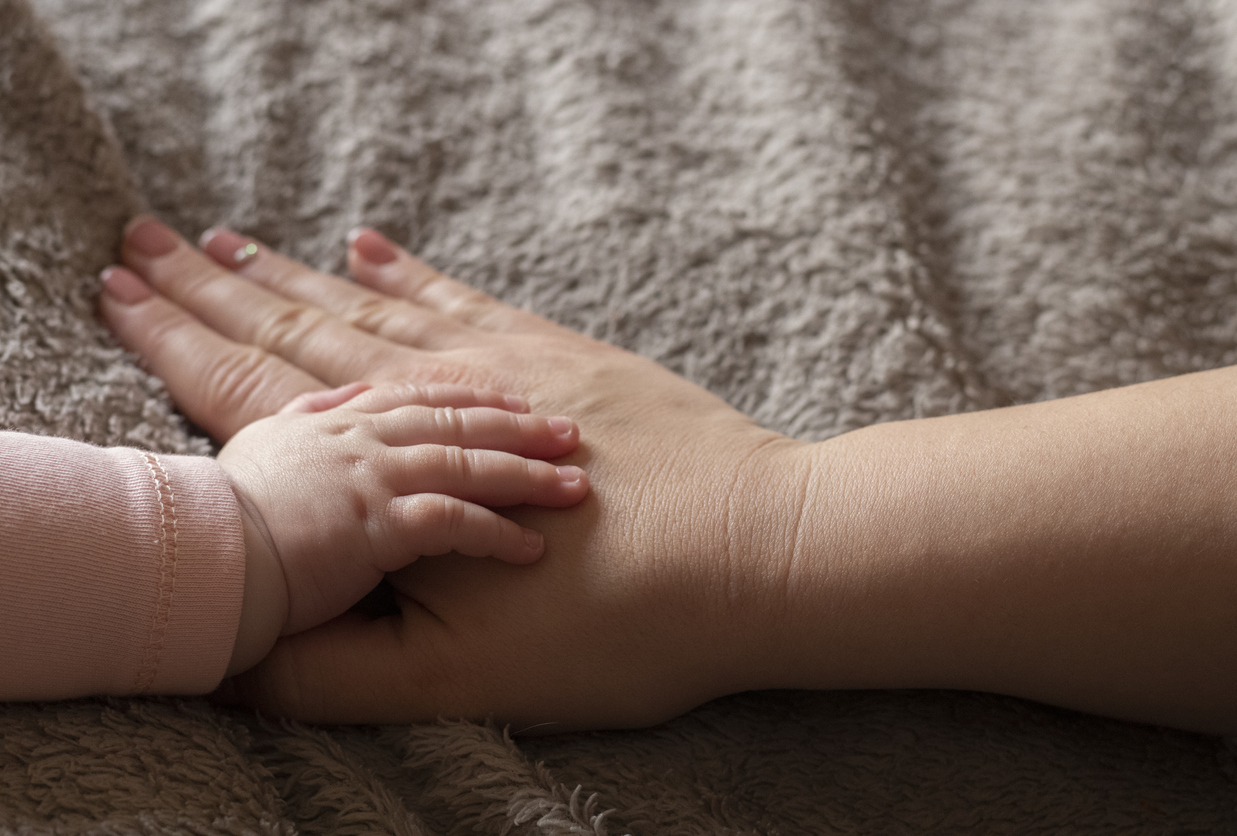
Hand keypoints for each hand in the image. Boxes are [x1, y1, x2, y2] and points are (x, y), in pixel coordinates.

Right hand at [99, 218, 801, 727]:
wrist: (765, 550)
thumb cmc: (622, 629)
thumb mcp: (461, 687)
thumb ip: (337, 675)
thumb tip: (240, 664)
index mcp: (389, 470)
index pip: (254, 392)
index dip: (177, 344)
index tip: (123, 295)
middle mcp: (432, 395)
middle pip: (300, 331)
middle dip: (217, 291)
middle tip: (153, 244)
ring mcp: (500, 363)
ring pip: (372, 309)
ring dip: (296, 276)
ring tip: (238, 243)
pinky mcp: (558, 353)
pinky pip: (460, 299)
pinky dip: (408, 273)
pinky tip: (371, 246)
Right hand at [218, 381, 587, 674]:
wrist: (192, 554)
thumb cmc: (220, 515)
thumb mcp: (261, 445)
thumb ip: (304, 417)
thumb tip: (327, 399)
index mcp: (335, 418)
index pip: (416, 390)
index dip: (469, 390)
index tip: (514, 393)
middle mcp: (361, 434)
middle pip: (457, 414)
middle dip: (518, 418)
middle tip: (571, 430)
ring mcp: (371, 472)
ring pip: (468, 458)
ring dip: (526, 471)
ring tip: (575, 484)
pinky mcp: (377, 520)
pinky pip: (455, 520)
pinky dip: (496, 534)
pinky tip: (531, 550)